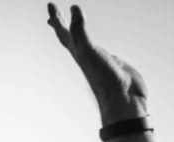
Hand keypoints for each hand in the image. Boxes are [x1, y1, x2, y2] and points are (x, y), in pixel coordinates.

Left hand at [47, 4, 148, 125]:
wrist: (123, 99)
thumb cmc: (104, 78)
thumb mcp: (88, 50)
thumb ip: (80, 30)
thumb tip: (73, 8)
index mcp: (78, 52)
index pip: (63, 31)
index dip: (56, 18)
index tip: (50, 4)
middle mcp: (86, 55)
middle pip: (70, 37)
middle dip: (61, 25)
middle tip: (53, 14)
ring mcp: (99, 60)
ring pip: (86, 44)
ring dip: (79, 35)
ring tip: (75, 28)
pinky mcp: (114, 64)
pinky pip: (103, 51)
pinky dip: (99, 46)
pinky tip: (100, 49)